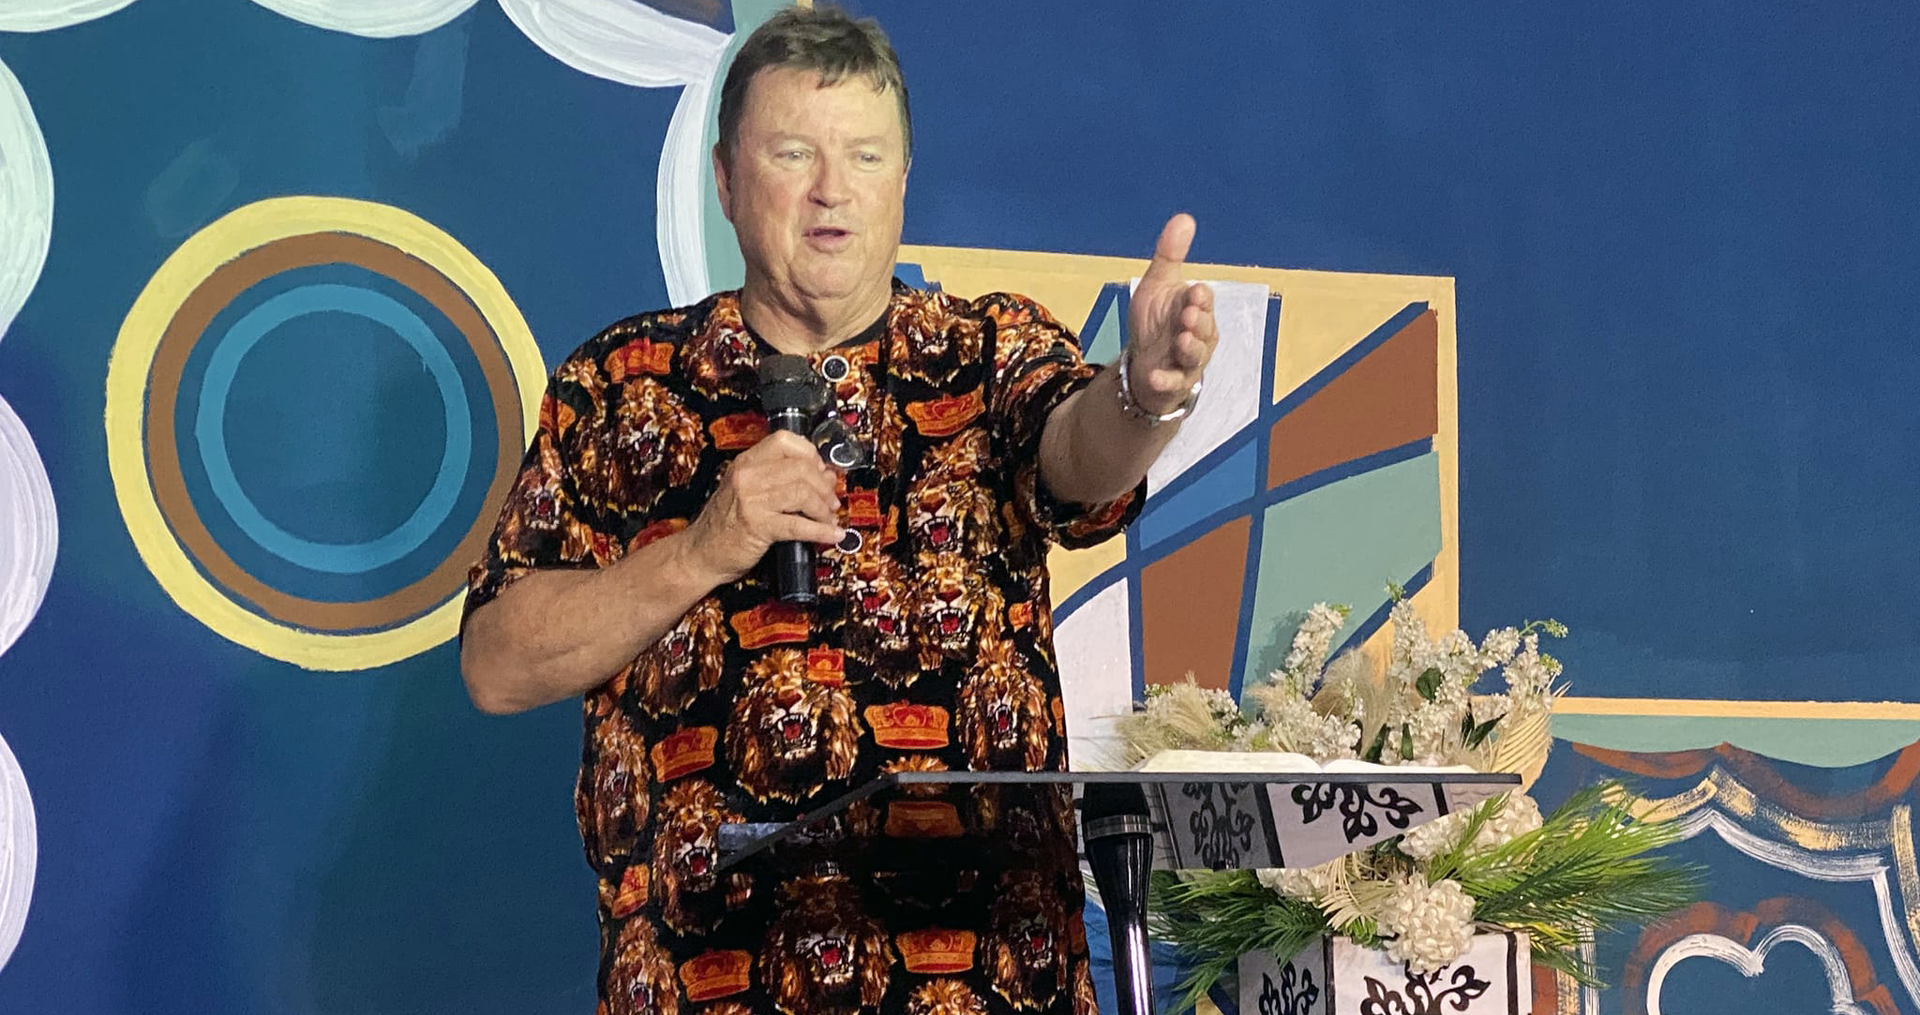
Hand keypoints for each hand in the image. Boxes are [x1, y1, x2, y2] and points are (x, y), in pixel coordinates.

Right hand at [678, 432, 842, 586]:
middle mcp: (747, 476)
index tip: (821, 471)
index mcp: (746, 463)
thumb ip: (782, 480)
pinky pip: (798, 525)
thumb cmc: (725, 524)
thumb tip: (826, 476)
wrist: (700, 553)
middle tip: (831, 502)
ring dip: (823, 508)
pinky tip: (833, 534)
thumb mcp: (748, 492)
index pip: (784, 440)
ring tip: (828, 518)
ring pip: (802, 493)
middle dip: (824, 486)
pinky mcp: (757, 526)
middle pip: (800, 468)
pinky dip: (821, 530)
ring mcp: (751, 500)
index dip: (810, 454)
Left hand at [1124, 213, 1217, 413]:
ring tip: (1182, 340)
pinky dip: (1165, 381)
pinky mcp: (1173, 384)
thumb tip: (1184, 217)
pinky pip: (1173, 384)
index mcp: (1196, 310)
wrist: (1143, 364)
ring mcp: (1187, 362)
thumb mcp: (1158, 286)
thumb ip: (1170, 256)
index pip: (1202, 303)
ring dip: (1190, 348)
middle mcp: (1198, 337)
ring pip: (1194, 356)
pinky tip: (1154, 376)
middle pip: (1204, 330)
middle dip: (1199, 322)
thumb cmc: (1157, 324)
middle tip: (1189, 314)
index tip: (1195, 291)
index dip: (1200, 299)